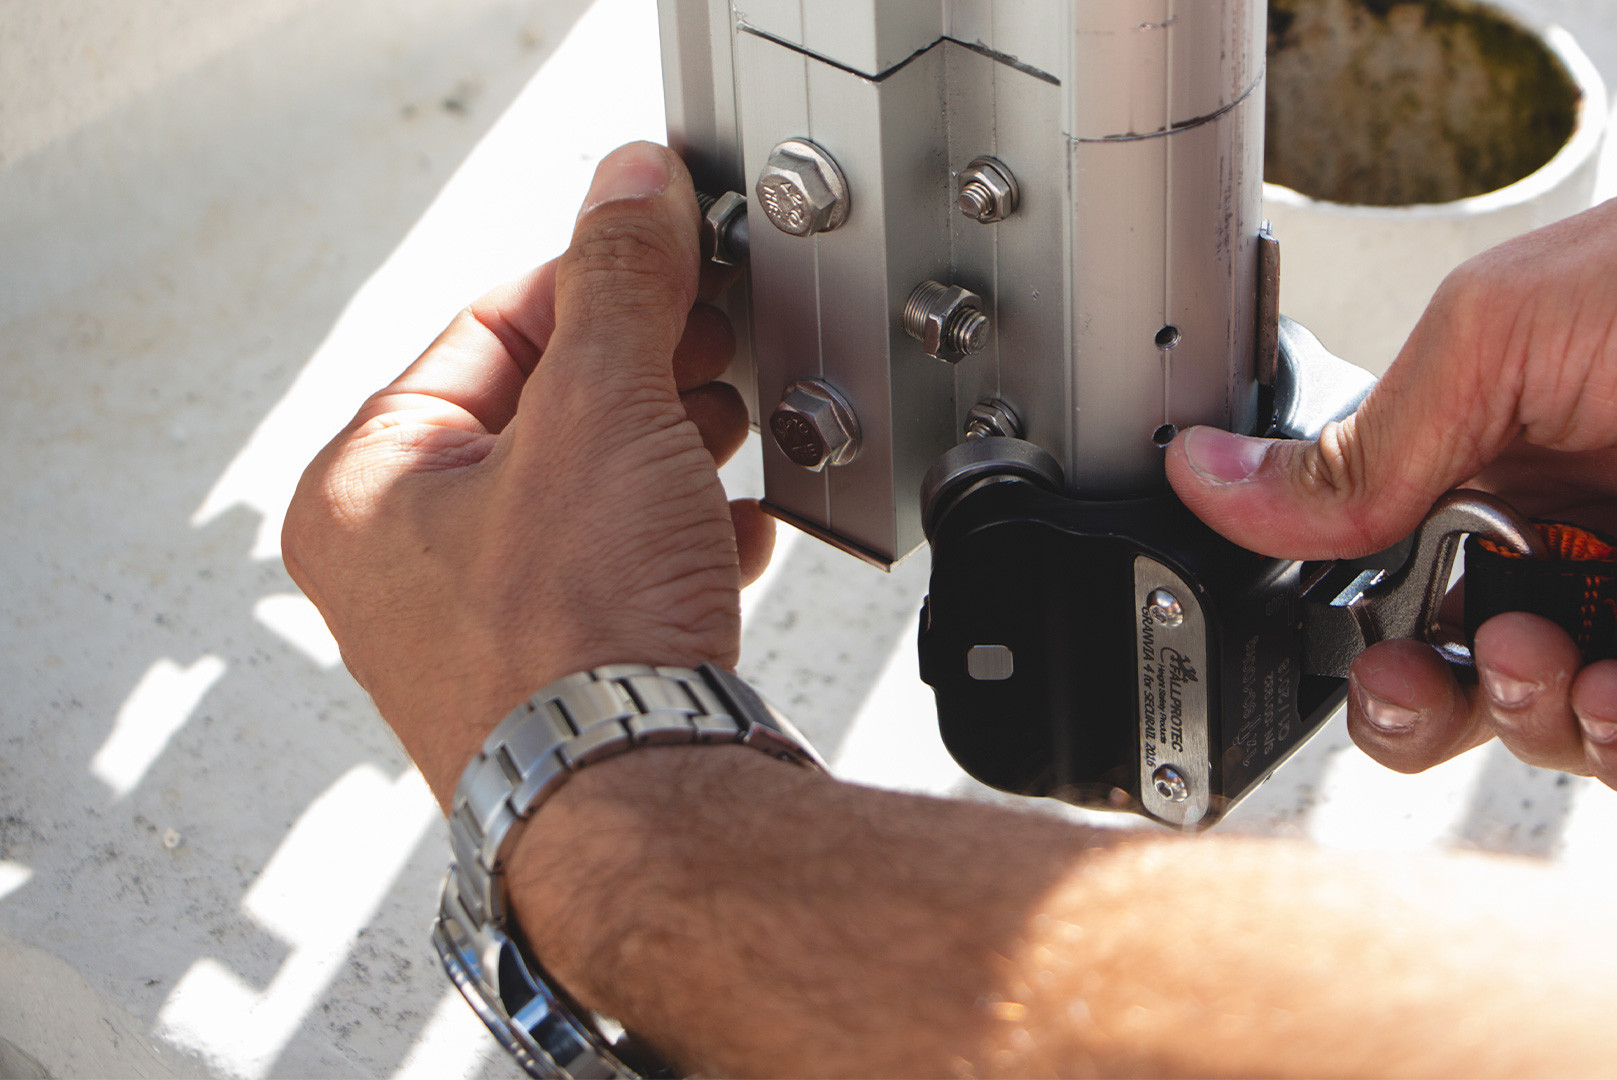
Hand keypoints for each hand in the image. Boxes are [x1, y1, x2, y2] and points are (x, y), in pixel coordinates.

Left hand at [282, 142, 770, 803]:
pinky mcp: (557, 673)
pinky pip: (619, 570)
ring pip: (588, 492)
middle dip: (643, 373)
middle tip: (710, 344)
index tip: (666, 254)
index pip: (484, 329)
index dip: (590, 282)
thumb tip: (630, 187)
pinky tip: (734, 526)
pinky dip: (679, 536)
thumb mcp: (600, 414)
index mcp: (363, 487)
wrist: (639, 797)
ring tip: (727, 431)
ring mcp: (479, 626)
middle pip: (540, 412)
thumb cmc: (573, 641)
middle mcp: (402, 563)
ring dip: (670, 451)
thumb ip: (618, 284)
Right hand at [1169, 70, 1616, 798]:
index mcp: (1482, 464)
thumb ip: (1357, 449)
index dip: (1356, 639)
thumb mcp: (1489, 344)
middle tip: (1417, 683)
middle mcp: (1562, 539)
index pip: (1384, 587)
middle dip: (1420, 706)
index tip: (1348, 648)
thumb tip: (1211, 479)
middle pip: (1454, 677)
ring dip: (1529, 714)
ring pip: (1549, 727)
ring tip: (1549, 650)